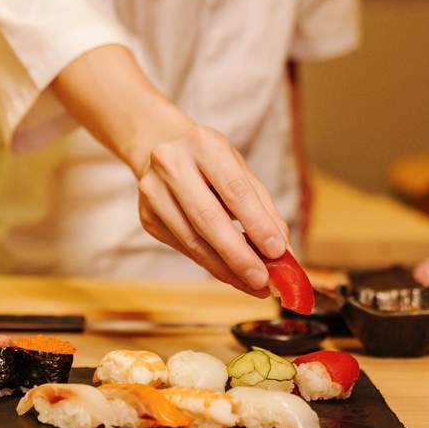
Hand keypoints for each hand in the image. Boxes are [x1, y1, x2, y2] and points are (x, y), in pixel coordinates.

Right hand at [135, 123, 290, 295]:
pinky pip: (184, 248)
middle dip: (238, 255)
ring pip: (192, 240)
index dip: (256, 223)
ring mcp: (153, 192)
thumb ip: (262, 208)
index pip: (234, 190)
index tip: (277, 252)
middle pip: (208, 219)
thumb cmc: (210, 162)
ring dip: (225, 268)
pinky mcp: (147, 217)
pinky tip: (230, 273)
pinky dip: (210, 264)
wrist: (160, 149)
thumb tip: (282, 251)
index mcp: (202, 144)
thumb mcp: (239, 170)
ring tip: (252, 284)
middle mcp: (171, 163)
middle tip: (263, 280)